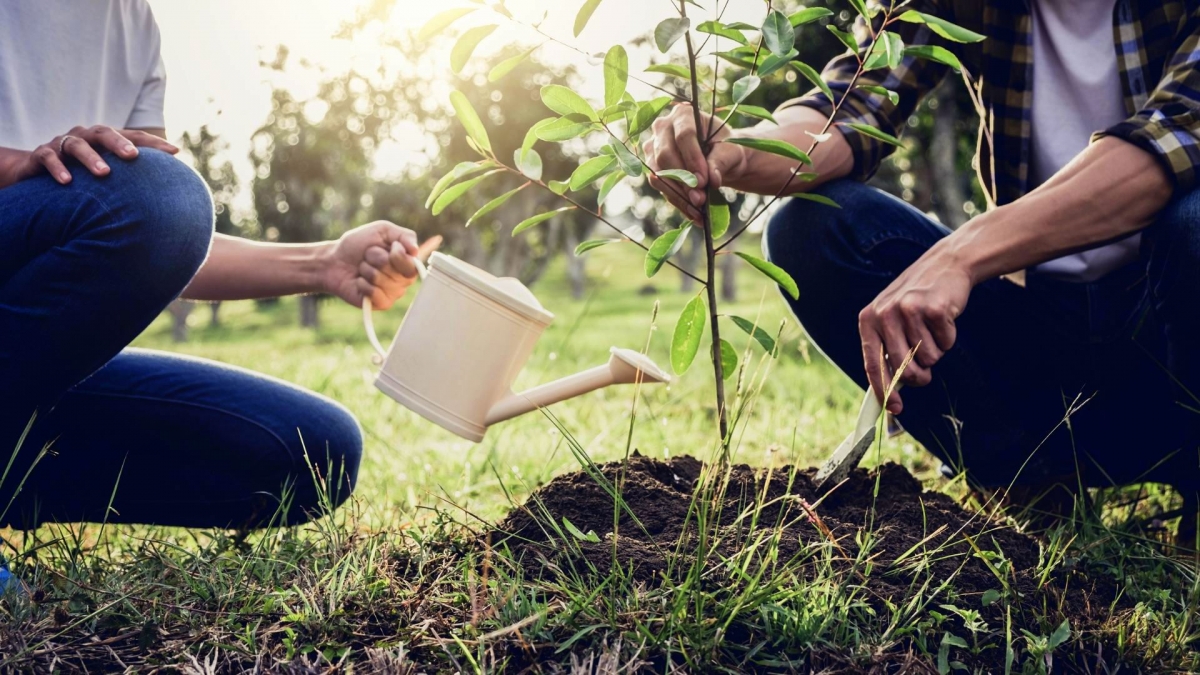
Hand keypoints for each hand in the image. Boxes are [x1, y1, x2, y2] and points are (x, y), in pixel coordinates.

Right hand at [3, 126, 178, 186]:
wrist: (32, 170)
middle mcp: (84, 137)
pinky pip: (49, 158)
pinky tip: (67, 182)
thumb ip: (129, 180)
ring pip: (77, 145)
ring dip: (91, 158)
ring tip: (104, 173)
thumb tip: (166, 198)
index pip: (132, 136)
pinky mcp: (40, 155)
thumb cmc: (78, 174)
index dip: (153, 142)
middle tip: (134, 156)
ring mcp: (62, 144)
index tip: (175, 151)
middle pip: (103, 133)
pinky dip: (57, 168)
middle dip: (119, 143)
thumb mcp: (104, 175)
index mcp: (104, 140)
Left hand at [321, 221, 441, 309]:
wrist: (334, 260)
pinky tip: (359, 281)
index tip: (388, 246)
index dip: (397, 254)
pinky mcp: (381, 303)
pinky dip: (362, 283)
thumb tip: (416, 250)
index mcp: (408, 262)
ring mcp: (393, 293)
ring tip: (362, 268)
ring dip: (366, 269)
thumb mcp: (382, 230)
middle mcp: (404, 279)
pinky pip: (374, 294)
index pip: (411, 263)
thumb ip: (404, 235)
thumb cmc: (358, 244)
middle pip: (395, 271)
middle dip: (375, 258)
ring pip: (381, 280)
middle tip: (368, 257)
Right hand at [643, 103, 745, 220]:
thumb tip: (711, 179)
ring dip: (678, 193)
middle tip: (700, 198)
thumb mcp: (730, 151)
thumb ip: (720, 161)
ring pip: (658, 172)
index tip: (705, 180)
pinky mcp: (651, 167)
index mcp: (684, 114)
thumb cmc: (725, 149)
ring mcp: (653, 147)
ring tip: (698, 208)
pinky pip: (660, 186)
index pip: (684, 135)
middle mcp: (662, 127)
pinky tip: (693, 214)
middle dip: (683, 180)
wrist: (719, 159)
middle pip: (665, 154)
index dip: (693, 159)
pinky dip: (677, 201)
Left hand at [858, 245, 972, 413]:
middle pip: (904, 367)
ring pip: (928, 358)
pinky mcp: (933, 308)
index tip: (896, 408)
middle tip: (926, 372)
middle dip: (919, 376)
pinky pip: (946, 343)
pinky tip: (943, 318)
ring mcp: (908, 310)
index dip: (885, 390)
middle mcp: (884, 314)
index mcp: (868, 320)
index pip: (872, 364)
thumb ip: (887, 349)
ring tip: (932, 329)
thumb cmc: (916, 300)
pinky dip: (949, 337)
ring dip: (936, 351)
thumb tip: (889, 391)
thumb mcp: (891, 319)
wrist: (944, 265)